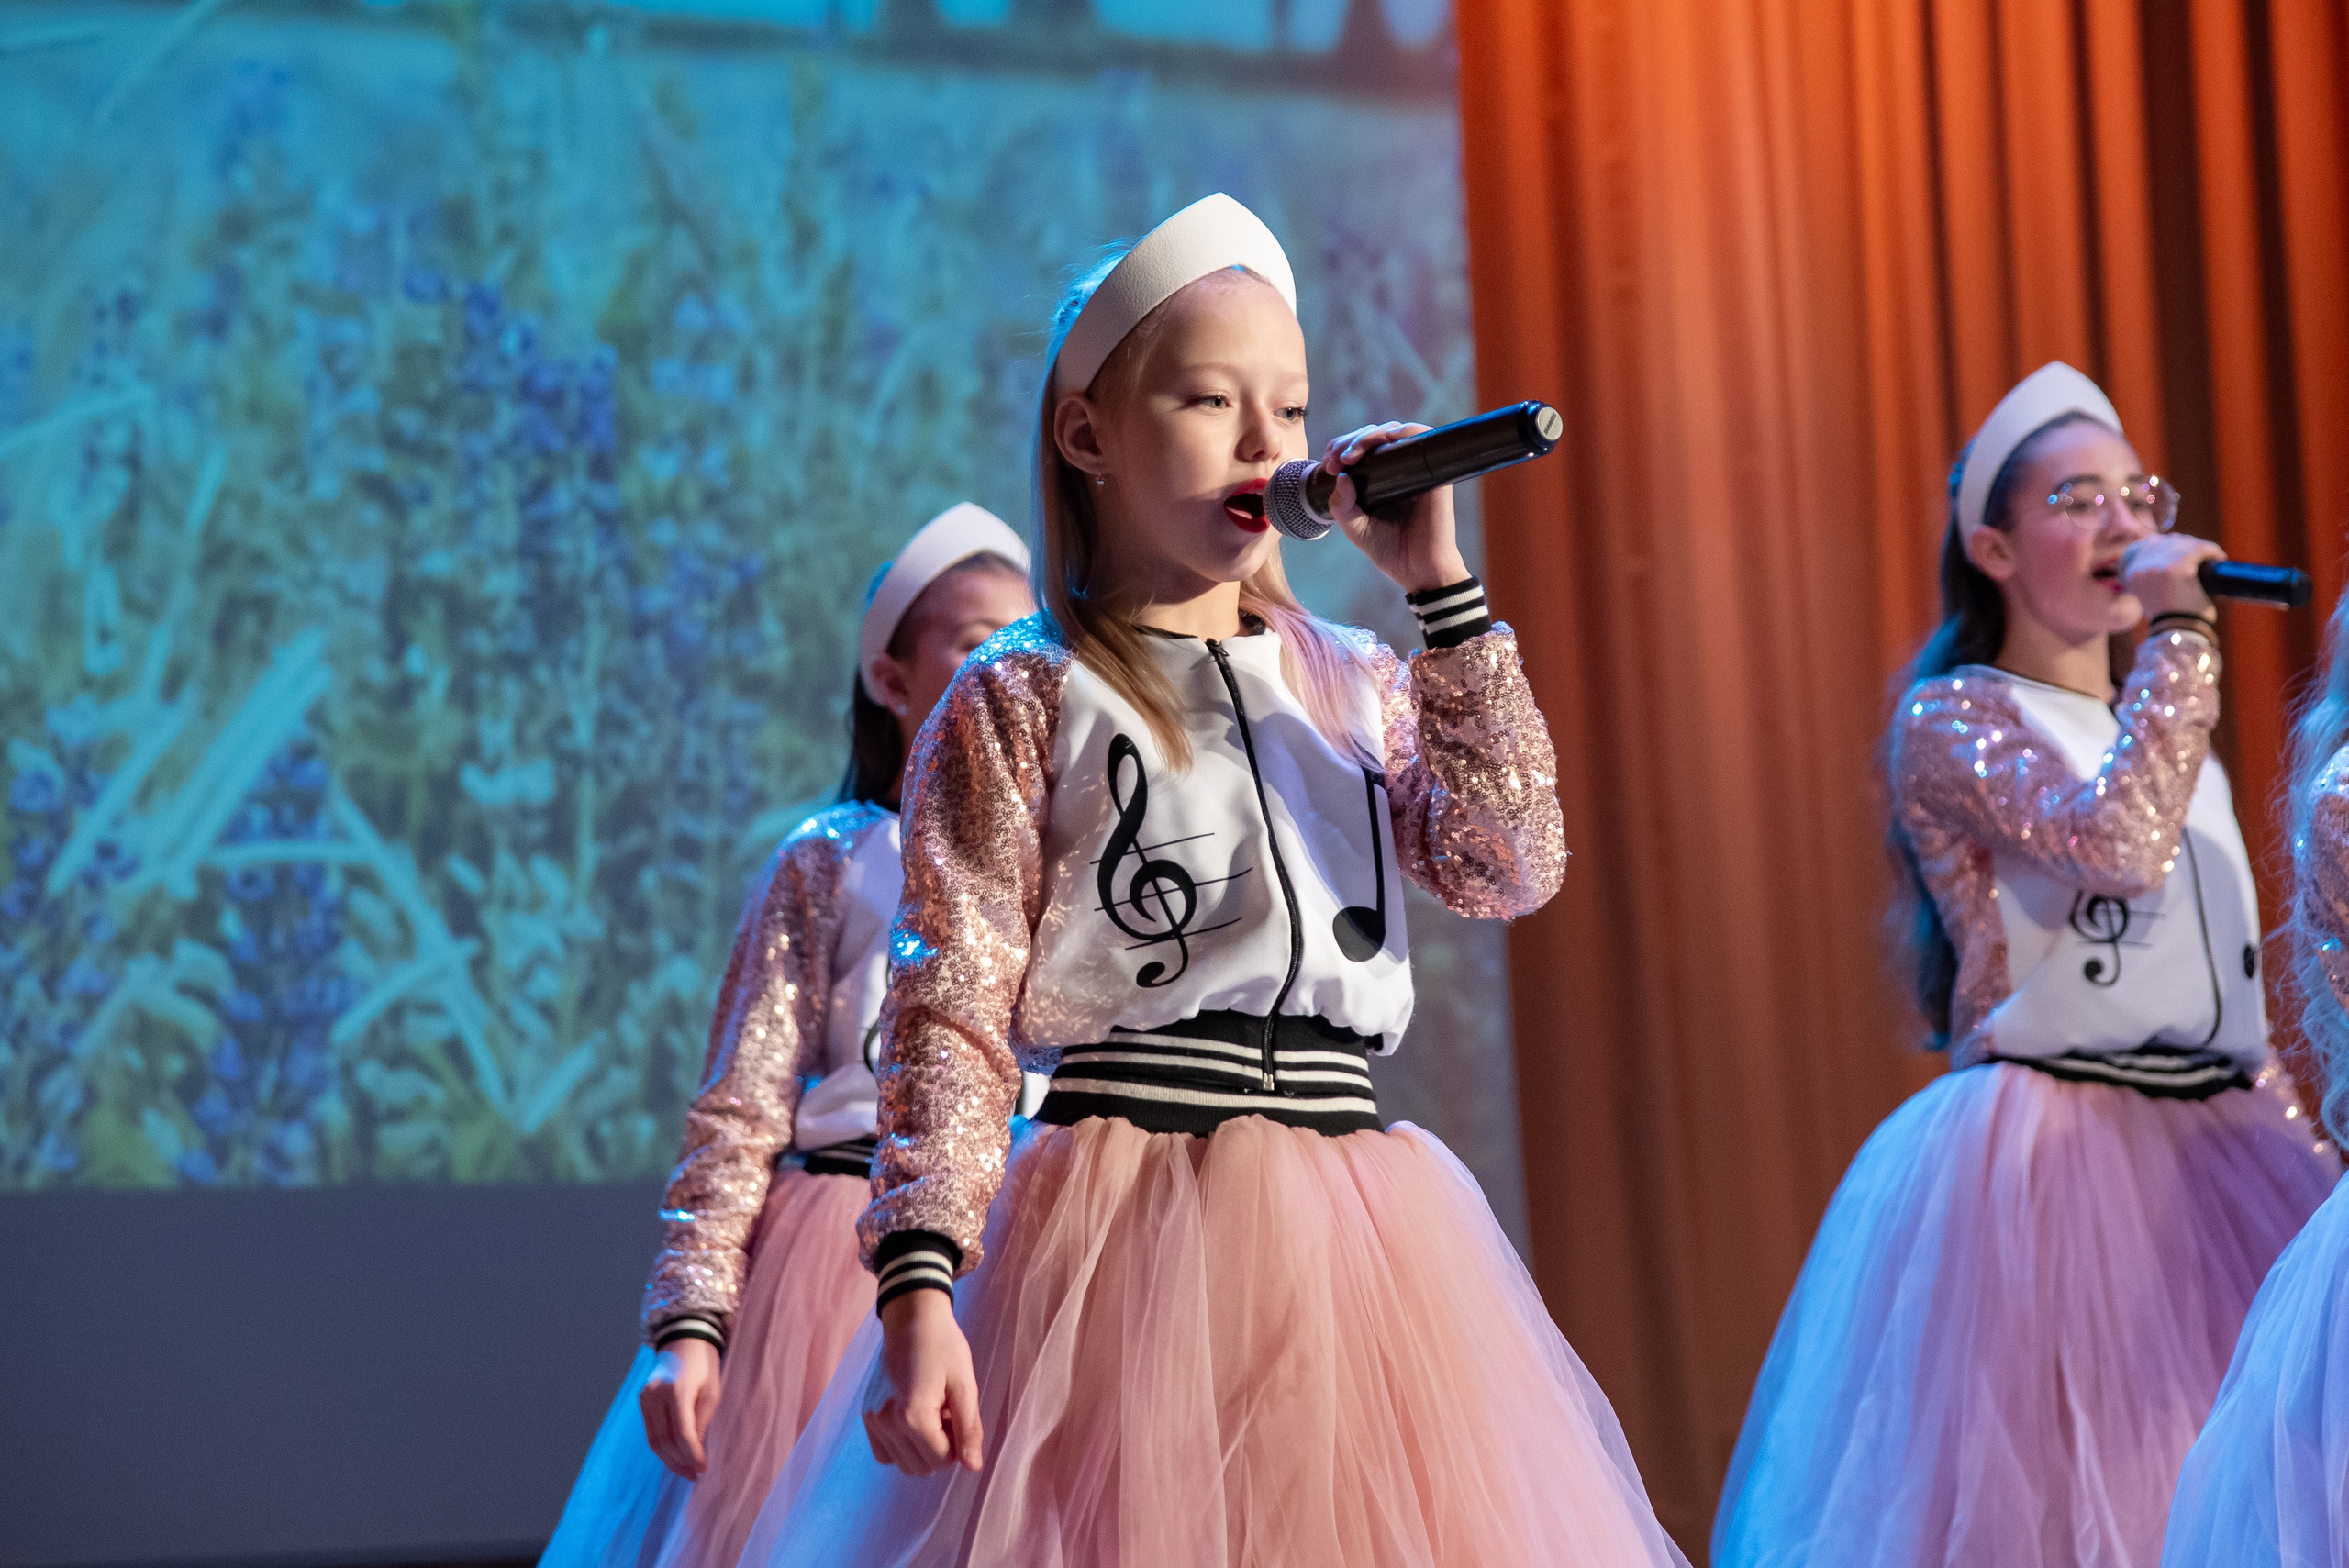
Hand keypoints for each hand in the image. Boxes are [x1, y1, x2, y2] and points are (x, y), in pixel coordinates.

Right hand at [639, 1337, 721, 1480]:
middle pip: (664, 1440)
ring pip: (654, 1440)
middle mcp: (655, 1394)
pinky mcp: (643, 1401)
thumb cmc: (705, 1366)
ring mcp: (645, 1397)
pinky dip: (663, 1447)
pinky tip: (676, 1456)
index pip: (682, 1432)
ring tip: (687, 1470)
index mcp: (677, 1390)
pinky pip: (651, 1431)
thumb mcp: (712, 1391)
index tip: (703, 1468)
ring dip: (670, 1459)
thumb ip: (702, 1421)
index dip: (692, 1454)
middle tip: (695, 1474)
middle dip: (680, 1462)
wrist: (685, 1341)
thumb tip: (694, 1451)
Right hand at [863, 1290, 983, 1475]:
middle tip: (945, 1412)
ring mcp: (873, 1420)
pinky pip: (884, 1454)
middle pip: (922, 1467)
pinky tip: (913, 1420)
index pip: (942, 1460)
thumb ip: (969, 1429)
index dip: (958, 1442)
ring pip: (903, 1464)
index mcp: (912, 1415)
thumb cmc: (943, 1347)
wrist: (911, 1318)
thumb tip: (973, 1467)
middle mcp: (886, 1422)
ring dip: (922, 1448)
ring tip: (930, 1413)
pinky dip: (901, 1447)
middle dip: (941, 1447)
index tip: (957, 1413)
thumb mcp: (964, 1385)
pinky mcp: (867, 1416)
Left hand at [1321, 422, 1471, 593]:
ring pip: (1394, 431)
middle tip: (1335, 461)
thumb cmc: (1390, 551)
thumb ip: (1341, 505)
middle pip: (1374, 435)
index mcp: (1381, 479)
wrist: (1419, 570)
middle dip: (1349, 441)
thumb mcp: (1354, 527)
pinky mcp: (1434, 471)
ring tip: (1348, 455)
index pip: (1360, 449)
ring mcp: (1417, 468)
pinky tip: (1381, 442)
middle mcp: (1400, 469)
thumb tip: (1340, 476)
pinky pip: (1421, 437)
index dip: (1341, 447)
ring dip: (1368, 435)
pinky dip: (1400, 431)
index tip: (1328, 465)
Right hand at [2122, 532, 2224, 621]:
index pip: (2151, 543)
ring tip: (2211, 557)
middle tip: (2202, 556)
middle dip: (2188, 545)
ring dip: (2201, 548)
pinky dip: (2213, 551)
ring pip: (2185, 543)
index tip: (2185, 550)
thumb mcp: (2152, 592)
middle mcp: (2142, 567)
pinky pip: (2199, 549)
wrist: (2179, 635)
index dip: (2171, 543)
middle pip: (2169, 541)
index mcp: (2132, 572)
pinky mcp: (2179, 569)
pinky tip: (2219, 558)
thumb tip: (2171, 548)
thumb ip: (2154, 573)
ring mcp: (2159, 567)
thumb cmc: (2171, 617)